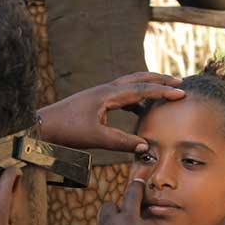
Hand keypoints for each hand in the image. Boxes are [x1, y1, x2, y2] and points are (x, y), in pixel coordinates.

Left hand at [36, 72, 183, 152]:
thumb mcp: (96, 138)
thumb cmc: (67, 130)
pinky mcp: (97, 101)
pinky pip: (123, 95)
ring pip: (131, 85)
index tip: (181, 93)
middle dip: (160, 80)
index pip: (142, 89)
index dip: (163, 91)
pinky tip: (141, 110)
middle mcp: (107, 89)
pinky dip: (137, 99)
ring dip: (149, 87)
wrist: (43, 124)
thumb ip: (122, 142)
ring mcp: (102, 93)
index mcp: (109, 94)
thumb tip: (145, 146)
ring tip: (165, 94)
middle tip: (179, 83)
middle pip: (139, 79)